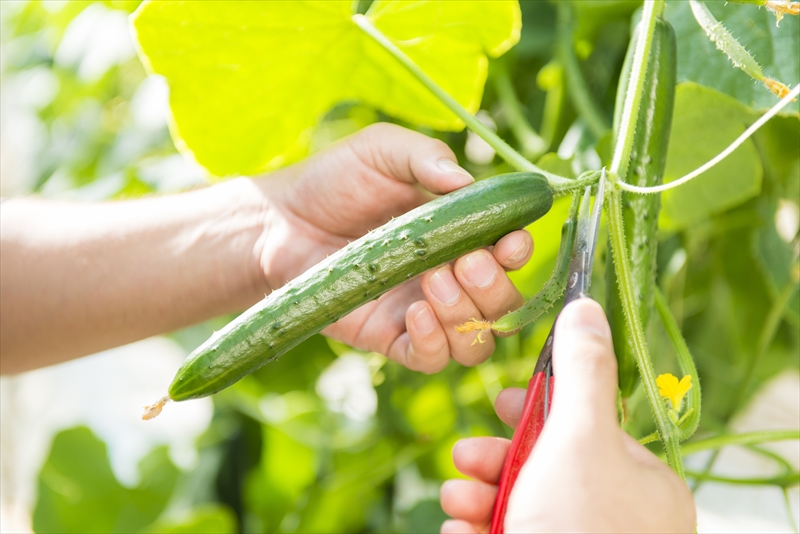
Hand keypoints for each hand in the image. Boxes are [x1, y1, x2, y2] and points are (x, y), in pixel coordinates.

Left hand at [256, 123, 532, 371]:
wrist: (278, 222)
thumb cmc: (332, 181)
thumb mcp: (380, 151)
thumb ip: (424, 156)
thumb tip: (466, 181)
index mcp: (459, 232)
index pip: (509, 254)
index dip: (518, 252)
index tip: (509, 241)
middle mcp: (450, 277)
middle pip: (503, 305)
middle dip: (494, 287)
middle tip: (464, 261)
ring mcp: (423, 311)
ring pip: (476, 341)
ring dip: (467, 316)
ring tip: (433, 280)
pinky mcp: (392, 338)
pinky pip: (433, 360)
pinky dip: (435, 343)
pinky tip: (413, 312)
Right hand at [439, 299, 695, 532]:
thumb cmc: (582, 530)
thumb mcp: (580, 439)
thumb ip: (581, 372)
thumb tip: (587, 305)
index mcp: (640, 482)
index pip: (586, 426)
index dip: (539, 408)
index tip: (501, 398)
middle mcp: (614, 518)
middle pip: (544, 465)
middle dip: (495, 458)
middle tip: (464, 457)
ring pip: (518, 503)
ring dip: (477, 496)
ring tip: (455, 500)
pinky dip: (478, 530)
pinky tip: (460, 531)